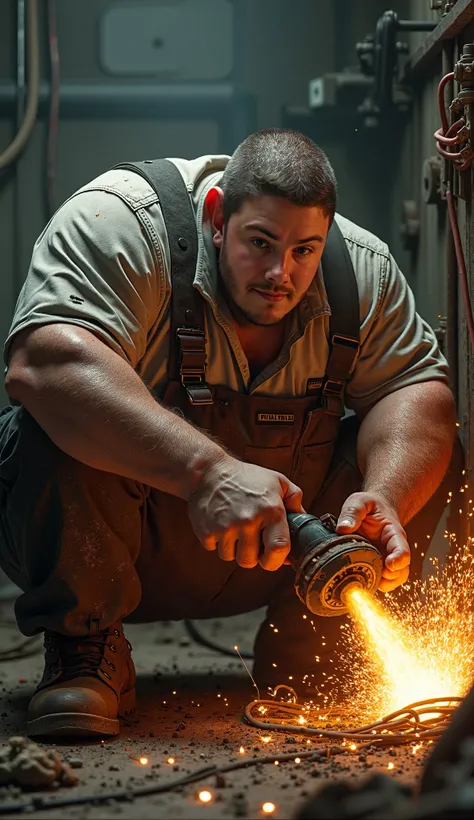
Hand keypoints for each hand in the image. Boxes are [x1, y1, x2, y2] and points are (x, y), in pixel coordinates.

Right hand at [187, 457, 303, 570]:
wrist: (209, 471)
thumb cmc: (245, 477)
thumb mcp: (277, 481)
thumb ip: (295, 500)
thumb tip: (302, 521)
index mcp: (270, 510)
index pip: (278, 549)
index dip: (276, 560)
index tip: (271, 557)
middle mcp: (249, 520)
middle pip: (250, 561)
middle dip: (251, 555)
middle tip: (249, 540)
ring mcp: (226, 527)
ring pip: (231, 557)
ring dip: (233, 548)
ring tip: (234, 529)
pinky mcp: (206, 531)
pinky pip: (214, 550)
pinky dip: (216, 542)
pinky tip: (220, 525)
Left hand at [335, 491, 409, 592]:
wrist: (376, 508)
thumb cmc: (370, 505)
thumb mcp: (360, 501)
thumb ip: (352, 512)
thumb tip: (343, 528)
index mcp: (393, 533)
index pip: (402, 549)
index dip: (398, 560)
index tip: (390, 564)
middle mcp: (393, 549)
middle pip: (401, 570)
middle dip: (391, 577)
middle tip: (376, 576)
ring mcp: (386, 558)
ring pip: (393, 579)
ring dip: (383, 584)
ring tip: (368, 581)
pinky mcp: (377, 564)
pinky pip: (381, 580)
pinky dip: (375, 584)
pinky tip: (362, 581)